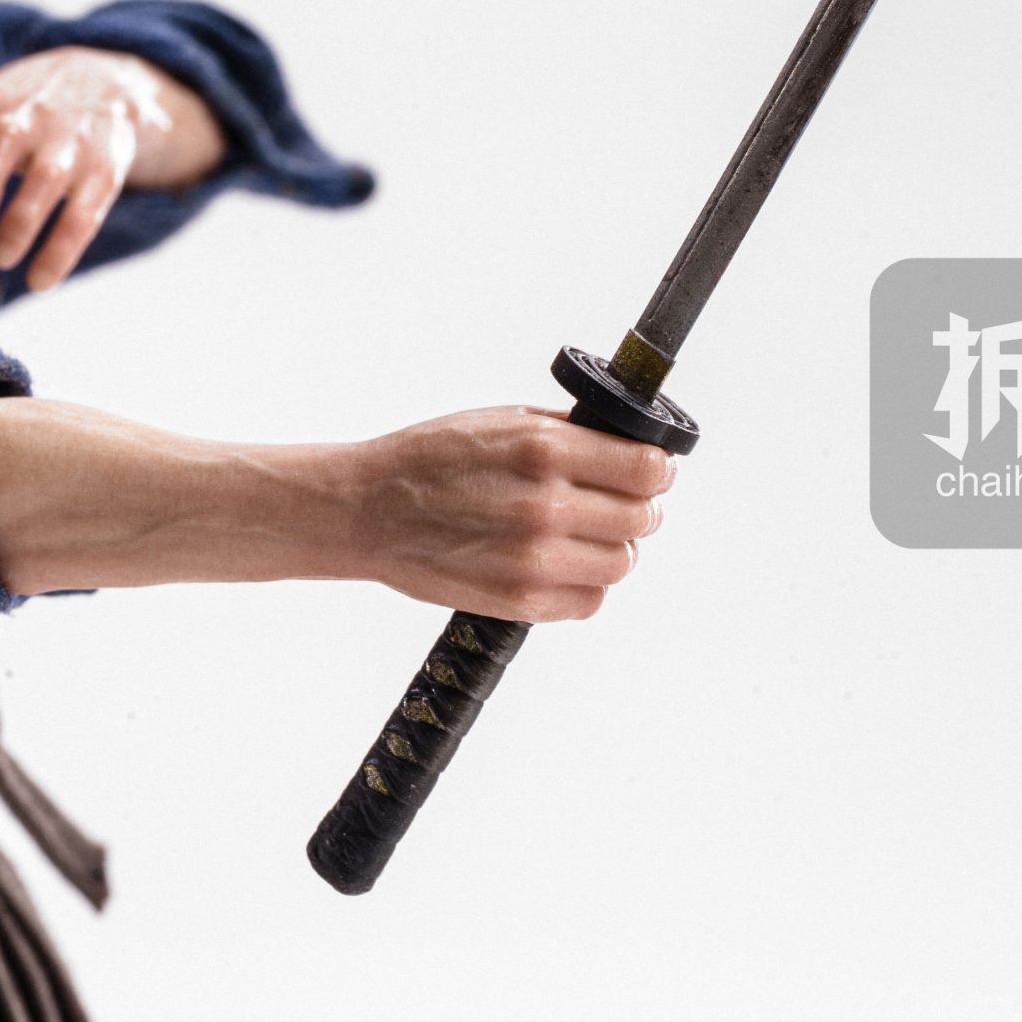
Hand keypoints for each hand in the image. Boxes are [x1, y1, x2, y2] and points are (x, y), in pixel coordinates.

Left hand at [0, 46, 226, 292]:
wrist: (108, 84)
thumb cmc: (7, 108)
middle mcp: (28, 113)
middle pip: (3, 142)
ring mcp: (70, 142)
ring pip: (47, 178)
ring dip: (21, 221)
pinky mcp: (105, 171)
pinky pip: (88, 211)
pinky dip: (64, 247)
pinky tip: (41, 279)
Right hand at [347, 405, 675, 622]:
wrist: (368, 511)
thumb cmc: (428, 461)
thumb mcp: (501, 421)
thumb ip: (569, 434)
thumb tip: (628, 444)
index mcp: (545, 450)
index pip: (650, 468)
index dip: (654, 469)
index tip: (645, 471)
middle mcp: (546, 504)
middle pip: (643, 518)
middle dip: (632, 507)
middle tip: (605, 502)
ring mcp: (536, 558)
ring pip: (622, 562)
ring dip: (608, 548)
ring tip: (576, 534)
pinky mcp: (522, 600)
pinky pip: (590, 600)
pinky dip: (582, 584)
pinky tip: (556, 563)